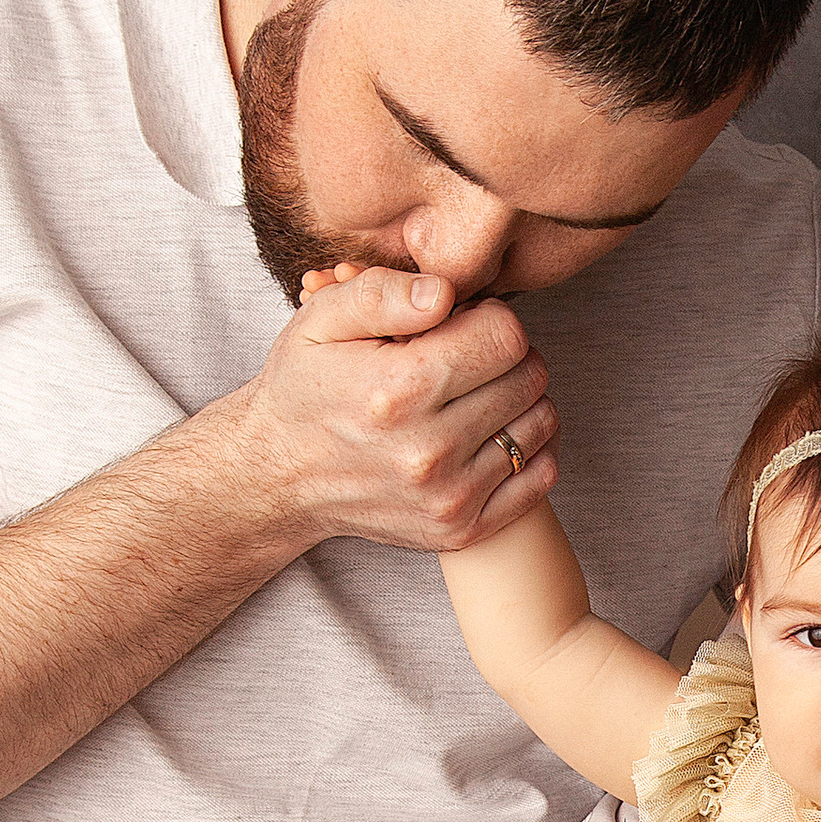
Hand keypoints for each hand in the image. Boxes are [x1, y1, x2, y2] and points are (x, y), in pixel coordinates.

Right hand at [238, 264, 559, 550]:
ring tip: (475, 393)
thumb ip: (382, 293)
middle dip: (505, 355)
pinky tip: (489, 431)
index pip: (506, 335)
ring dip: (519, 399)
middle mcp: (426, 450)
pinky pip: (541, 474)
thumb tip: (444, 293)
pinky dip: (527, 447)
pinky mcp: (461, 528)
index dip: (489, 318)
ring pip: (542, 422)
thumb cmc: (307, 387)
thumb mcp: (321, 320)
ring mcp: (448, 497)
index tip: (462, 324)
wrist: (278, 476)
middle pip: (529, 376)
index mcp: (397, 390)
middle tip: (466, 358)